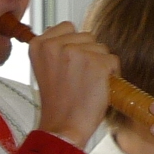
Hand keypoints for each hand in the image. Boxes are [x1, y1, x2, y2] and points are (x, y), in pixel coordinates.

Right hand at [29, 23, 116, 144]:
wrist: (64, 126)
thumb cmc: (58, 101)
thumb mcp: (46, 68)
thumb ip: (54, 48)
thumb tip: (67, 29)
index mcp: (39, 45)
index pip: (67, 26)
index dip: (73, 45)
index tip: (69, 65)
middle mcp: (55, 45)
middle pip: (87, 36)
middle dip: (88, 54)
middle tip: (77, 78)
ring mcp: (76, 53)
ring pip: (101, 47)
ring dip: (100, 64)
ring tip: (86, 83)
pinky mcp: (96, 64)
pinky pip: (113, 61)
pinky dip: (111, 74)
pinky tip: (97, 87)